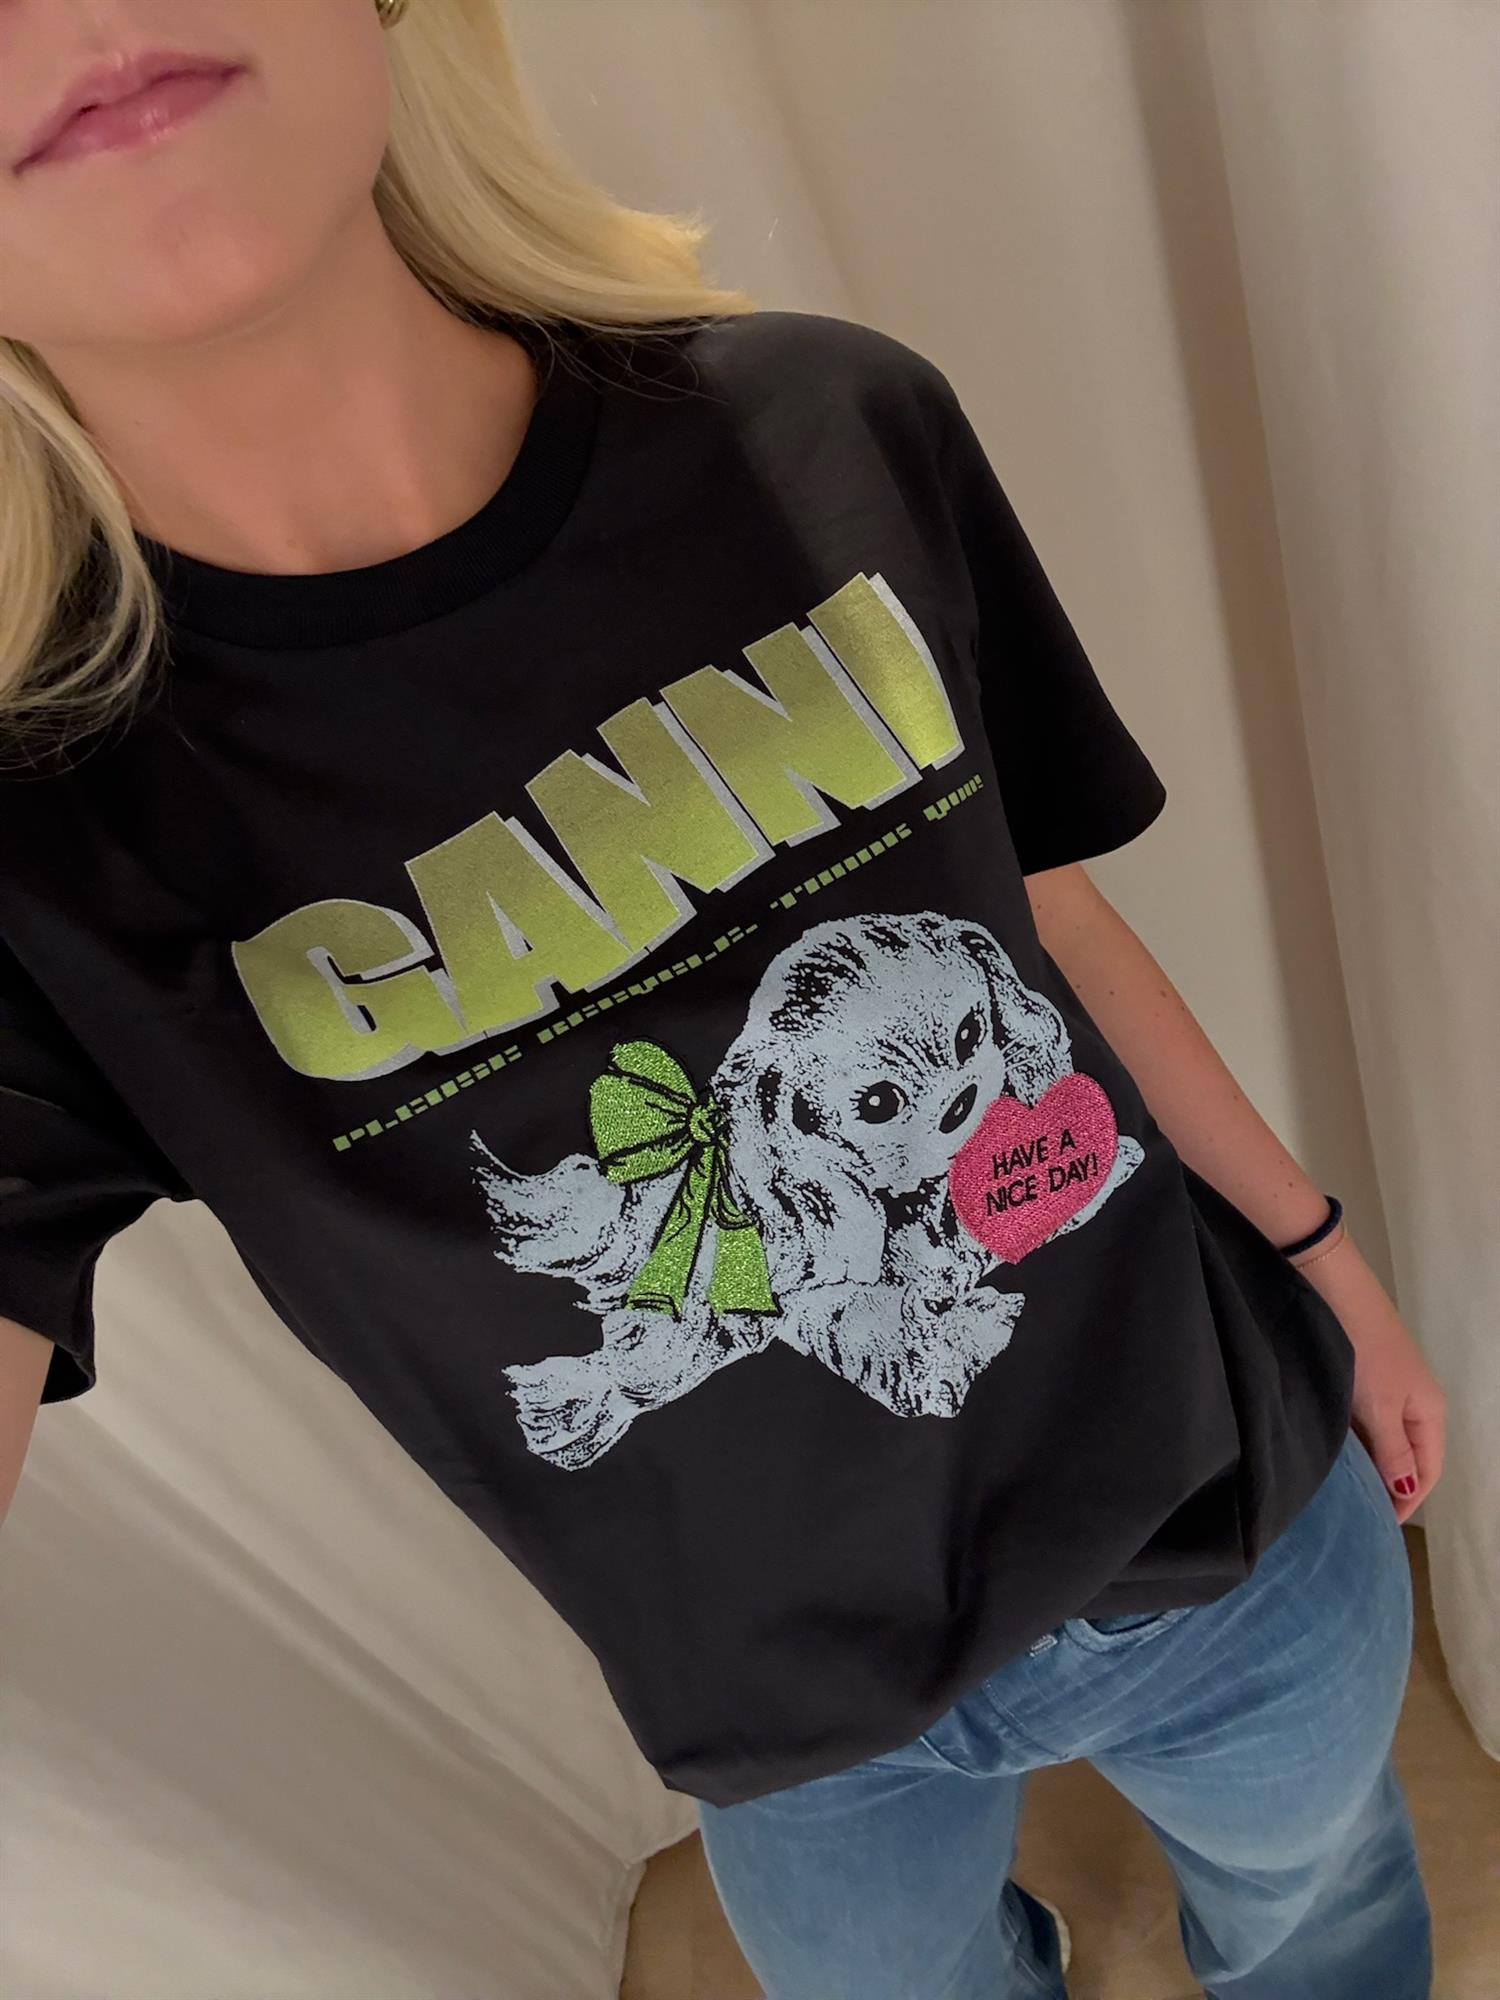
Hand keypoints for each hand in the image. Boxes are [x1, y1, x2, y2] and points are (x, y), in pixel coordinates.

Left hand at [1301, 1240, 1446, 1522]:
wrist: (1332, 1289)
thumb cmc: (1362, 1351)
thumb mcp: (1379, 1408)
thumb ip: (1393, 1452)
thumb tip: (1406, 1492)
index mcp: (1429, 1412)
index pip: (1428, 1471)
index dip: (1407, 1501)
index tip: (1379, 1525)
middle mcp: (1415, 1401)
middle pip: (1409, 1456)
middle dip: (1389, 1486)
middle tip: (1360, 1513)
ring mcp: (1390, 1387)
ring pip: (1385, 1438)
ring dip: (1371, 1463)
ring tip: (1346, 1489)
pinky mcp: (1363, 1375)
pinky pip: (1366, 1420)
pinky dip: (1355, 1440)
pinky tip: (1334, 1450)